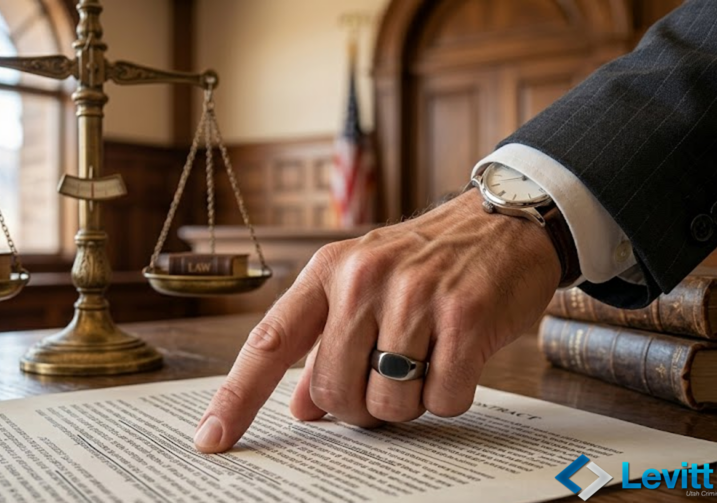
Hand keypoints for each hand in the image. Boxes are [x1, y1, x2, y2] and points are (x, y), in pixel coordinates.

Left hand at [192, 189, 561, 452]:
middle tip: (386, 380)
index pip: (268, 343)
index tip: (211, 440)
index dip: (236, 398)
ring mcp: (414, 296)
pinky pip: (441, 399)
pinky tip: (457, 359)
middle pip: (333, 392)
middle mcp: (363, 279)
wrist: (505, 221)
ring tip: (425, 361)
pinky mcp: (464, 315)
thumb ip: (325, 344)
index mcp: (327, 272)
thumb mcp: (364, 286)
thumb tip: (299, 409)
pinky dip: (449, 396)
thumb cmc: (429, 261)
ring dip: (408, 403)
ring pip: (387, 403)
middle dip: (358, 407)